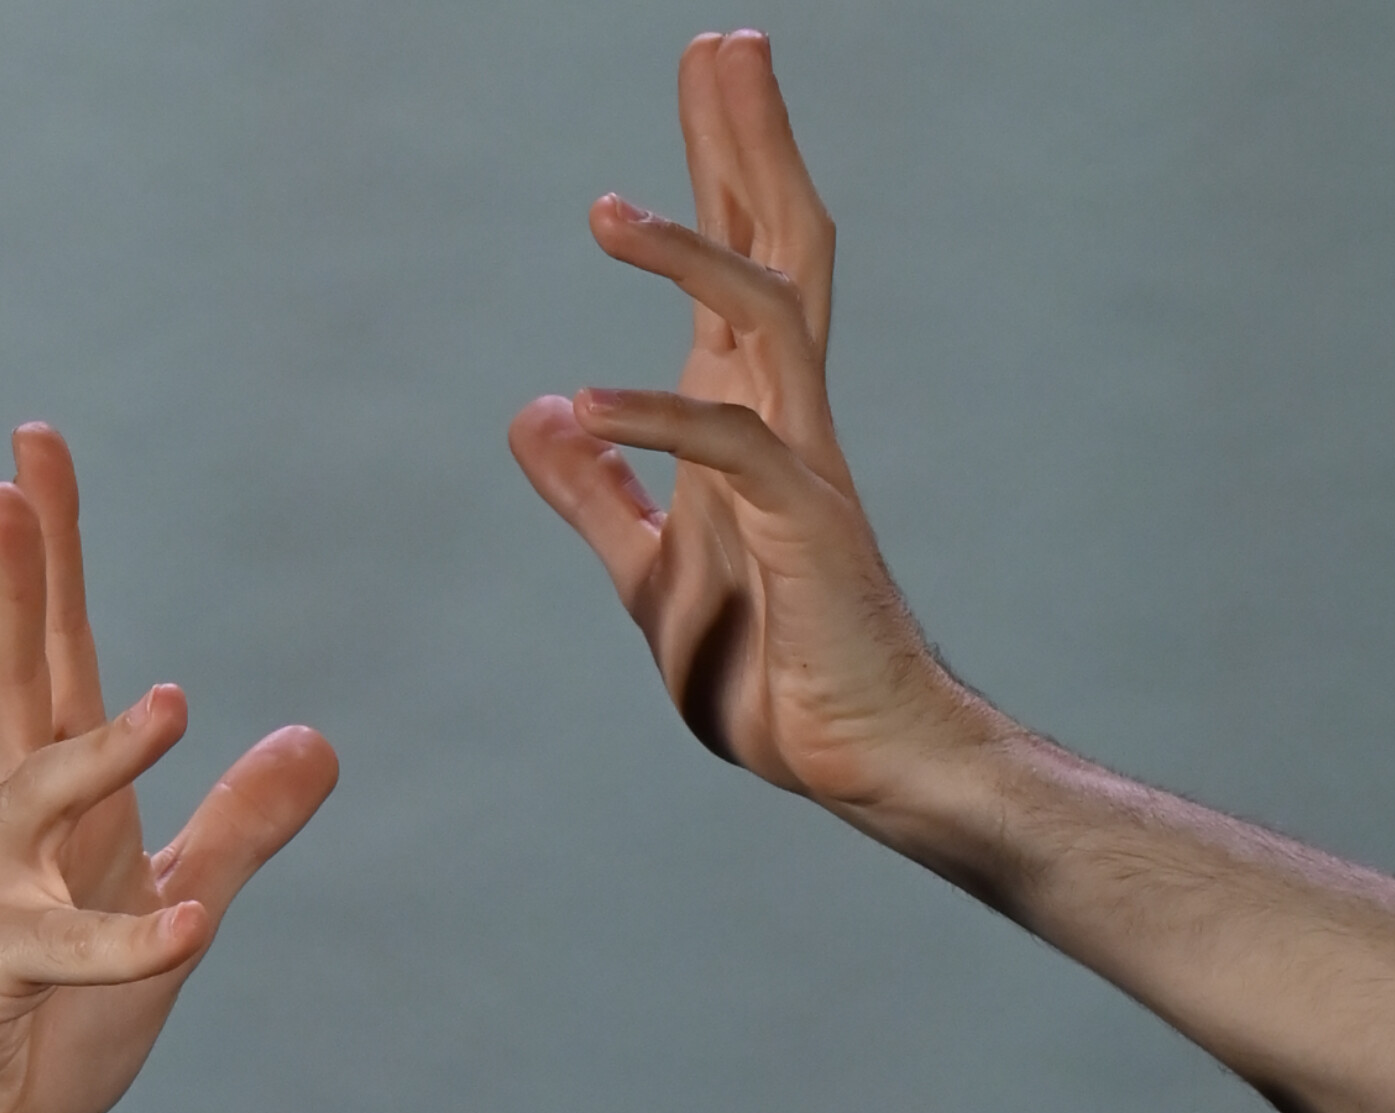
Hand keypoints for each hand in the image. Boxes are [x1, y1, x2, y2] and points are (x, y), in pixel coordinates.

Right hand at [0, 426, 336, 1112]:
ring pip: (41, 801)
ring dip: (107, 754)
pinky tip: (189, 934)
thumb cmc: (39, 1026)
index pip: (51, 658)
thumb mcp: (168, 913)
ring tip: (176, 704)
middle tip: (9, 479)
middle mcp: (4, 828)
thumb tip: (313, 741)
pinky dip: (131, 943)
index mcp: (48, 807)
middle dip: (18, 582)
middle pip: (14, 680)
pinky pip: (69, 954)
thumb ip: (236, 832)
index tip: (34, 457)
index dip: (49, 559)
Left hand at [509, 29, 963, 820]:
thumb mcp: (650, 578)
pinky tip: (583, 403)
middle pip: (775, 245)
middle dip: (746, 143)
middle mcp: (787, 420)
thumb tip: (537, 413)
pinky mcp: (802, 529)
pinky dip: (651, 421)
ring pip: (763, 315)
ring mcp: (802, 467)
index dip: (722, 164)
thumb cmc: (774, 674)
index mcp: (750, 423)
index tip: (711, 67)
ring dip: (689, 254)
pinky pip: (726, 450)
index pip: (740, 261)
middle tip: (721, 41)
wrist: (857, 758)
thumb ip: (597, 497)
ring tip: (606, 207)